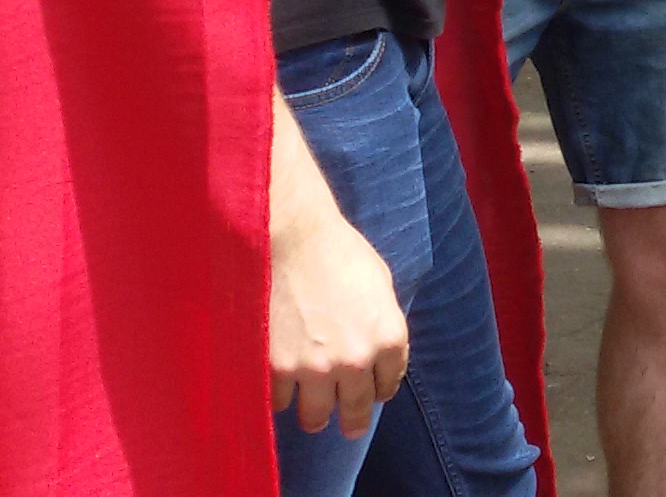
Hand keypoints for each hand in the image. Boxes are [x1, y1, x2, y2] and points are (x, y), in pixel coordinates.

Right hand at [270, 205, 408, 437]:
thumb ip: (381, 324)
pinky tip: (280, 389)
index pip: (389, 384)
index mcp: (388, 338)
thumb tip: (378, 353)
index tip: (373, 393)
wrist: (291, 240)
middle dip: (352, 419)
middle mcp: (356, 361)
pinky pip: (279, 401)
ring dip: (315, 416)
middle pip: (356, 409)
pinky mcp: (276, 369)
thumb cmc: (338, 253)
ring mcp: (314, 368)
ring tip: (312, 416)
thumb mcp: (380, 286)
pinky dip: (279, 397)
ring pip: (316, 416)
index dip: (380, 389)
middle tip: (349, 426)